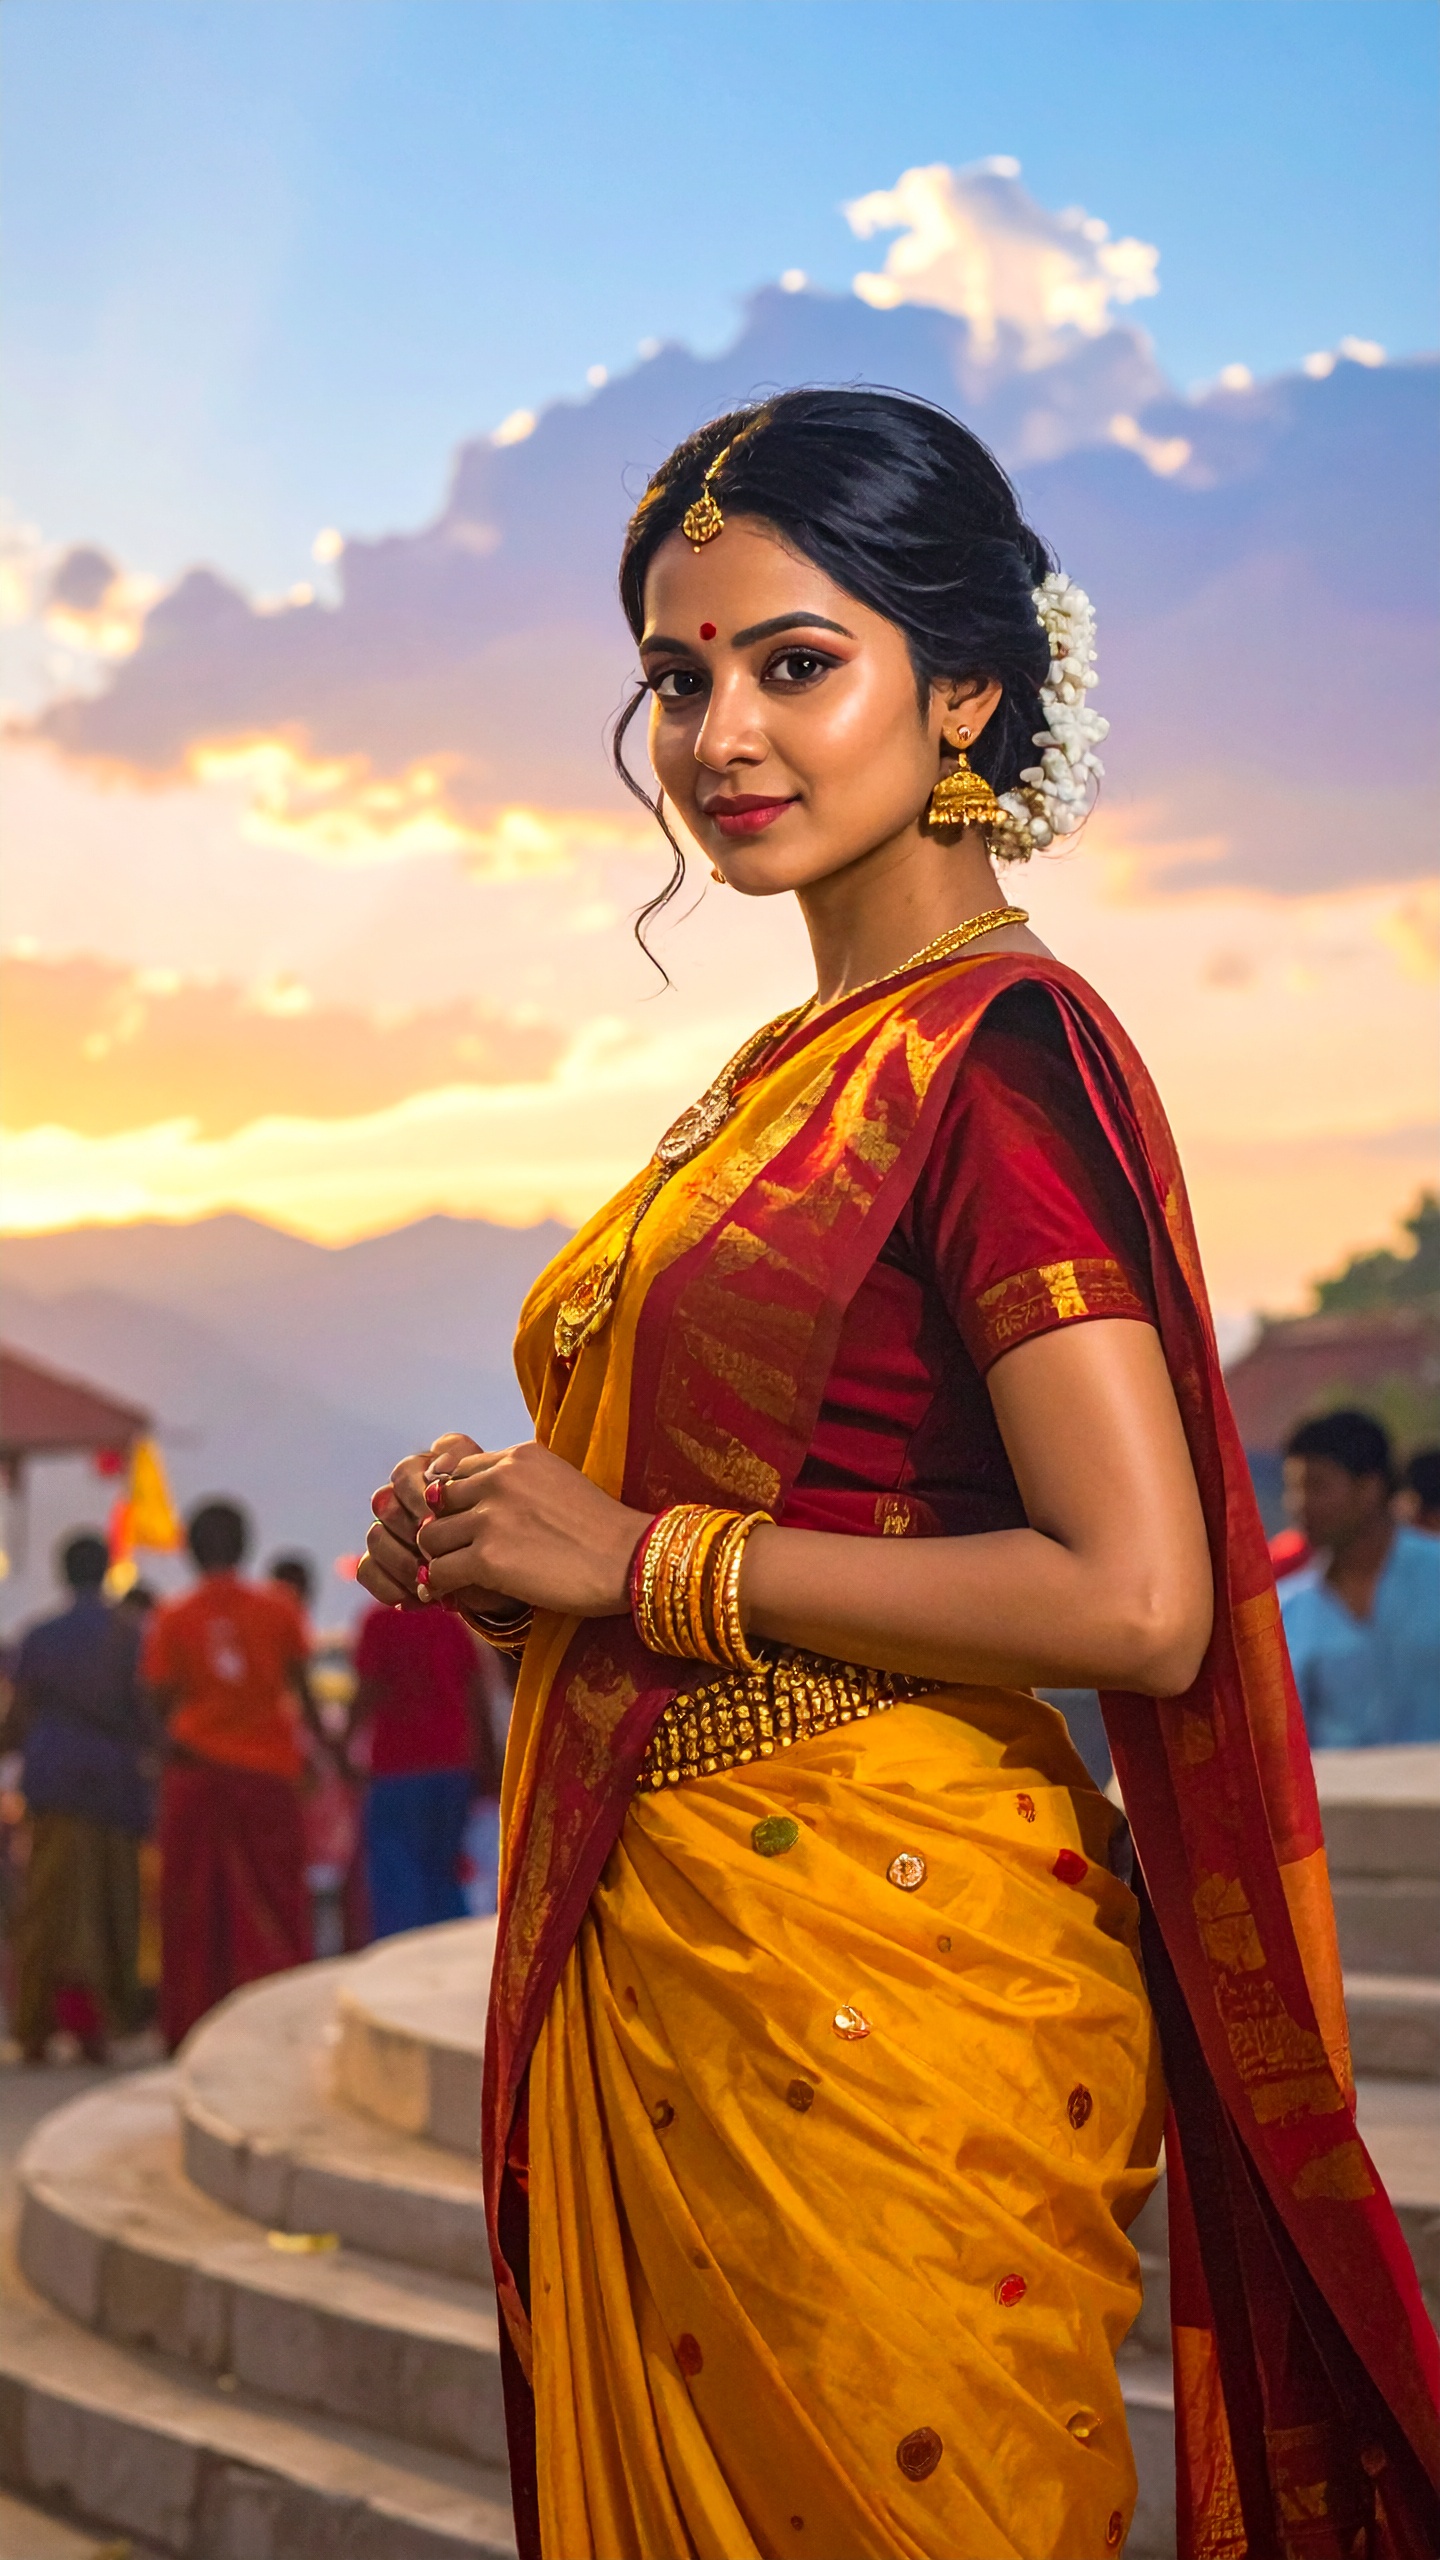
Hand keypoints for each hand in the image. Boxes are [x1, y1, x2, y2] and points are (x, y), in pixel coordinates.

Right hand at [358, 1433, 508, 1613]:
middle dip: (409, 1528)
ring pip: (375, 1535)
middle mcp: (410, 1497)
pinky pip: (367, 1568)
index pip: (410, 1470)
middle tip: (431, 1550)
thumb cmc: (516, 1542)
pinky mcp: (385, 1563)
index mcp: (439, 1473)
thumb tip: (439, 1469)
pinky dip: (389, 1585)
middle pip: (386, 1500)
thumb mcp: (507, 1512)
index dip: (419, 1492)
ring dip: (401, 1561)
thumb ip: (472, 1484)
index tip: (441, 1515)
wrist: (518, 1582)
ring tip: (428, 1580)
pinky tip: (413, 1599)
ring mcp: (394, 1529)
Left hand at [417, 1441, 651, 1619]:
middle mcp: (498, 1479)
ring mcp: (490, 1518)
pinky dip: (439, 1585)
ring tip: (452, 1574)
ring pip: (431, 1536)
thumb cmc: (603, 1529)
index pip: (458, 1473)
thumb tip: (484, 1508)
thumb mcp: (559, 1481)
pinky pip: (439, 1571)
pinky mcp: (487, 1558)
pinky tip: (448, 1594)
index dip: (458, 1503)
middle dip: (444, 1528)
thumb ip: (519, 1484)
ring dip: (440, 1557)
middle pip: (439, 1503)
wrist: (629, 1560)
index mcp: (518, 1456)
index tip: (466, 1525)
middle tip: (453, 1552)